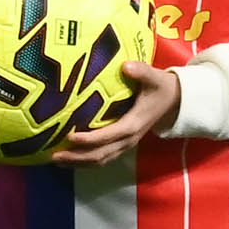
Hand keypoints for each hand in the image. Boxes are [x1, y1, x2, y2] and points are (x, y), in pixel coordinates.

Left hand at [55, 61, 180, 165]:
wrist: (174, 102)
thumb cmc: (160, 88)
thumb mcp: (155, 78)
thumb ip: (142, 72)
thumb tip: (126, 66)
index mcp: (134, 124)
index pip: (110, 135)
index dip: (91, 139)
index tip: (71, 136)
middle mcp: (128, 139)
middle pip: (101, 155)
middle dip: (78, 157)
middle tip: (54, 156)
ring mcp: (125, 144)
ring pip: (101, 160)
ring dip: (79, 163)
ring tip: (56, 160)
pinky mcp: (122, 144)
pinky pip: (103, 157)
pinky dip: (85, 161)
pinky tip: (69, 158)